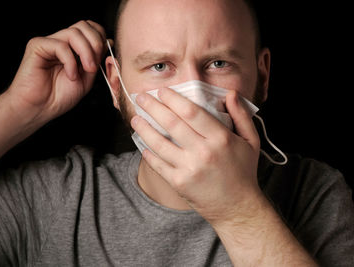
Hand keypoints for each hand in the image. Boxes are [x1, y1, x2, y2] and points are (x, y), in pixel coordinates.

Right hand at [7, 20, 107, 124]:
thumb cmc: (58, 98)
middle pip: (83, 26)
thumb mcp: (86, 79)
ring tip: (87, 70)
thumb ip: (96, 60)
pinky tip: (71, 75)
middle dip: (95, 43)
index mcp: (72, 48)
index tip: (104, 58)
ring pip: (74, 33)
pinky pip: (61, 45)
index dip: (100, 39)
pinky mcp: (37, 46)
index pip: (90, 29)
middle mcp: (60, 42)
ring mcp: (49, 42)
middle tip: (95, 66)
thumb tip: (108, 41)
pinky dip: (70, 61)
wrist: (39, 109)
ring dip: (86, 52)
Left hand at [131, 88, 262, 224]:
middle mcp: (203, 152)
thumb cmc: (243, 172)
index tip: (162, 91)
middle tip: (140, 97)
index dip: (173, 99)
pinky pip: (157, 164)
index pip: (191, 111)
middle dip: (152, 107)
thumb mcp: (251, 141)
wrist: (237, 207)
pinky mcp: (179, 183)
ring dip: (144, 128)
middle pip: (172, 123)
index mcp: (221, 138)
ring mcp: (189, 169)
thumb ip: (241, 115)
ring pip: (159, 143)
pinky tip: (141, 143)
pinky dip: (147, 152)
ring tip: (135, 118)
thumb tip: (230, 93)